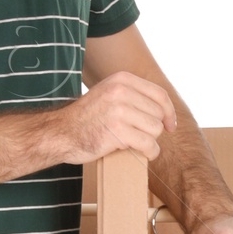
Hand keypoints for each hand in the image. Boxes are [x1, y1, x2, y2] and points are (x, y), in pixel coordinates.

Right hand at [54, 72, 176, 162]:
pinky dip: (150, 152)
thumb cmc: (88, 117)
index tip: (170, 125)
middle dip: (153, 129)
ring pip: (155, 130)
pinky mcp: (117, 131)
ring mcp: (119, 110)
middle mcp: (121, 91)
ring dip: (150, 141)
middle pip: (158, 114)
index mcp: (122, 80)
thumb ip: (133, 95)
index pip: (159, 95)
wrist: (62, 132)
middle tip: (138, 135)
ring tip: (135, 143)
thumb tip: (165, 109)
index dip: (169, 112)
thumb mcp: (109, 94)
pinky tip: (143, 153)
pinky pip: (148, 144)